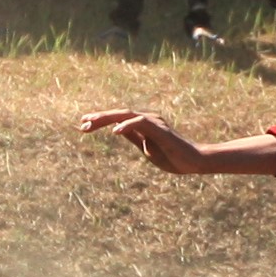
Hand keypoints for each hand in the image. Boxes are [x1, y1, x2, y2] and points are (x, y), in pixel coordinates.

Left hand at [84, 107, 211, 175]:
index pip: (118, 120)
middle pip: (119, 114)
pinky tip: (115, 131)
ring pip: (126, 115)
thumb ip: (134, 137)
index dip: (100, 121)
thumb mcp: (146, 147)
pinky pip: (141, 123)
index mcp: (143, 124)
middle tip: (82, 123)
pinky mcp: (160, 129)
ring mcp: (154, 122)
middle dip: (99, 118)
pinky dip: (127, 125)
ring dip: (107, 118)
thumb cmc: (172, 155)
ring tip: (91, 123)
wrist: (194, 161)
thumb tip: (118, 129)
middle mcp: (147, 119)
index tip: (83, 125)